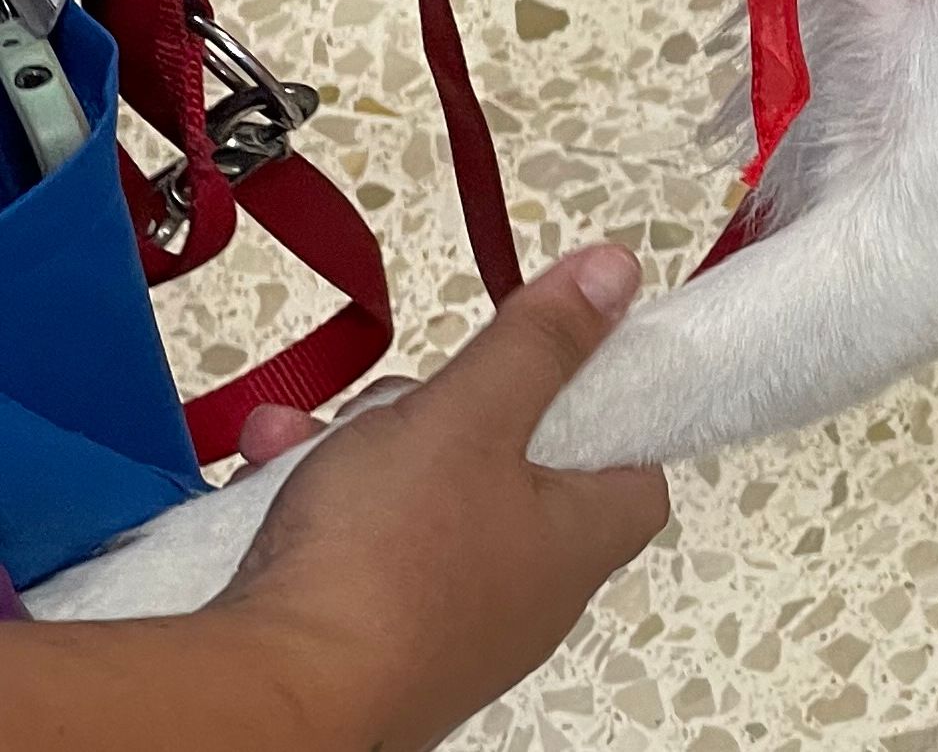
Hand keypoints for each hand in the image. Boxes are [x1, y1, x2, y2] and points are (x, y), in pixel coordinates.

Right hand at [215, 248, 669, 751]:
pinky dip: (318, 506)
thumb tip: (617, 275)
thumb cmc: (387, 561)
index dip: (600, 408)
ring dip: (363, 451)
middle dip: (444, 415)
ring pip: (418, 502)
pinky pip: (356, 551)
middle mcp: (525, 594)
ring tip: (313, 435)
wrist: (270, 696)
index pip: (632, 467)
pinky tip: (271, 471)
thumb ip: (541, 342)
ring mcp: (445, 625)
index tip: (549, 362)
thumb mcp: (471, 414)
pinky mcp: (366, 644)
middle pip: (509, 470)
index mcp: (579, 540)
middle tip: (402, 400)